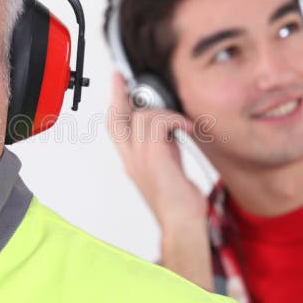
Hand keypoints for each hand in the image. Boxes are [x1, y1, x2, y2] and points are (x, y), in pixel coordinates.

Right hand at [107, 73, 206, 228]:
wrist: (181, 223)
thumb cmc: (179, 203)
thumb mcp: (168, 168)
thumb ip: (164, 148)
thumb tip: (170, 130)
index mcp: (133, 161)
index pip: (115, 127)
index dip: (114, 103)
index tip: (117, 84)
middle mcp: (131, 158)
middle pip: (117, 118)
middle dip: (120, 94)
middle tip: (123, 79)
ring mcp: (140, 158)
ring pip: (143, 117)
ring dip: (166, 113)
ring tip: (183, 124)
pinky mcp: (154, 156)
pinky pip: (160, 122)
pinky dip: (176, 120)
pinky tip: (188, 128)